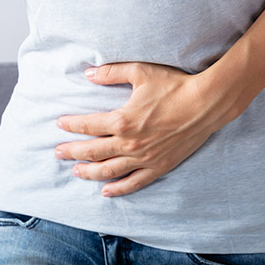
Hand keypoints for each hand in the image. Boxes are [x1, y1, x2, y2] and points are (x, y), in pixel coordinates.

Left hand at [53, 62, 236, 197]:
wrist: (205, 104)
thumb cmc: (174, 85)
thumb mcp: (140, 72)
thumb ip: (112, 72)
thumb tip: (89, 74)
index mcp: (123, 120)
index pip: (88, 125)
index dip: (71, 125)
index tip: (59, 124)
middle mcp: (130, 143)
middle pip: (93, 152)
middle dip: (73, 152)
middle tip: (58, 153)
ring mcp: (144, 158)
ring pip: (110, 171)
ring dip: (90, 172)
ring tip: (76, 171)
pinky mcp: (159, 166)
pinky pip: (135, 182)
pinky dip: (119, 189)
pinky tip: (107, 191)